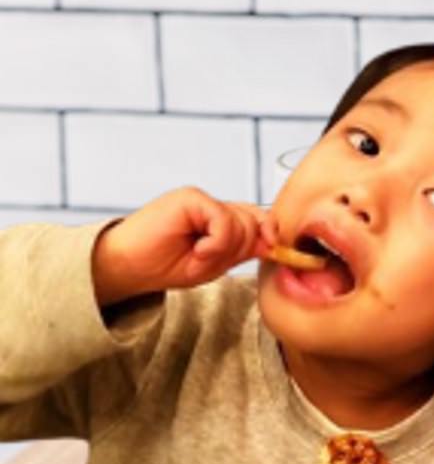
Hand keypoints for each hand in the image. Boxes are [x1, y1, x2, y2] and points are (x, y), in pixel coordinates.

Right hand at [92, 187, 265, 306]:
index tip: (270, 251)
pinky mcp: (190, 198)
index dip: (269, 235)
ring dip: (223, 250)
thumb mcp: (214, 263)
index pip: (261, 221)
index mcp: (221, 220)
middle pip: (255, 224)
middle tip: (210, 260)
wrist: (129, 265)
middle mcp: (214, 206)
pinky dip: (215, 243)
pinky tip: (197, 250)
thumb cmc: (166, 265)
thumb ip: (243, 250)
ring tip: (198, 256)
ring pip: (241, 224)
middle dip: (239, 250)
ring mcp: (201, 200)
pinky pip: (223, 220)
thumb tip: (274, 241)